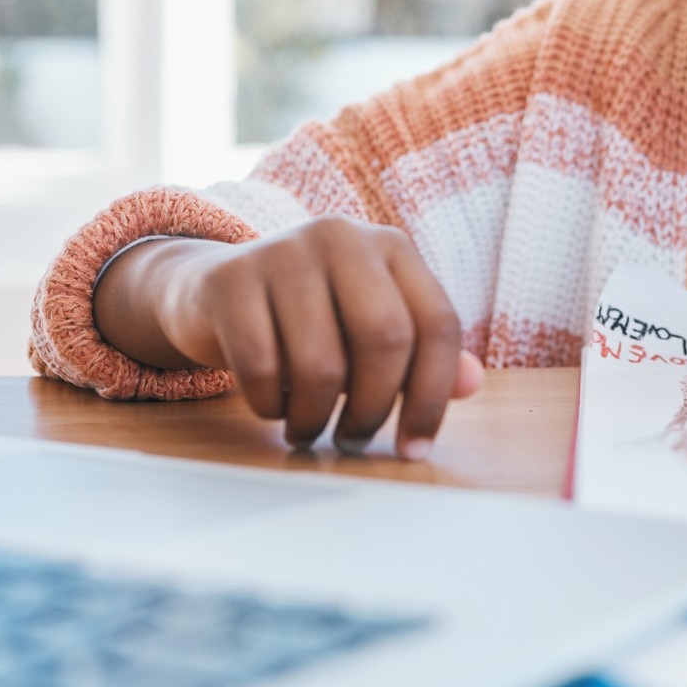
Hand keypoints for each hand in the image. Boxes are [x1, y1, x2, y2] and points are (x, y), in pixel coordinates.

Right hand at [146, 219, 485, 453]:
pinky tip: (273, 407)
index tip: (415, 449)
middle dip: (372, 409)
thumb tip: (472, 384)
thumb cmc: (311, 319)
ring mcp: (284, 251)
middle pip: (385, 339)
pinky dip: (270, 404)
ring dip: (315, 418)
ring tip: (309, 430)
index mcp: (392, 247)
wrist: (213, 288)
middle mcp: (344, 237)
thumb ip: (422, 356)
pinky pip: (261, 366)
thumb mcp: (369, 329)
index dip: (432, 396)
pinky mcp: (232, 278)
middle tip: (354, 442)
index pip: (437, 324)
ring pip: (321, 363)